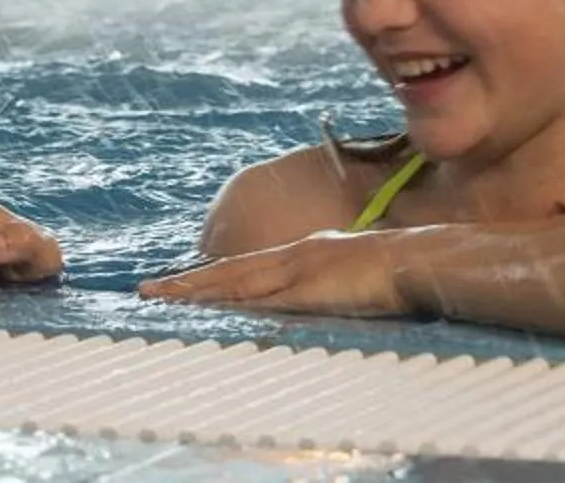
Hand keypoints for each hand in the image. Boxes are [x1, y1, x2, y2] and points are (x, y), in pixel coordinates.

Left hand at [139, 229, 410, 318]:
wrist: (418, 258)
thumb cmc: (398, 269)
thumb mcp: (355, 273)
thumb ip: (331, 283)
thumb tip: (317, 296)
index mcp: (304, 253)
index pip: (246, 267)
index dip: (211, 276)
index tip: (181, 282)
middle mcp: (292, 256)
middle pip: (227, 271)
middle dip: (186, 283)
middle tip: (146, 291)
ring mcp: (296, 271)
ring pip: (232, 283)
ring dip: (194, 292)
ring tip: (158, 299)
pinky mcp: (305, 289)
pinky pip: (256, 300)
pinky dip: (227, 304)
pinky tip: (205, 311)